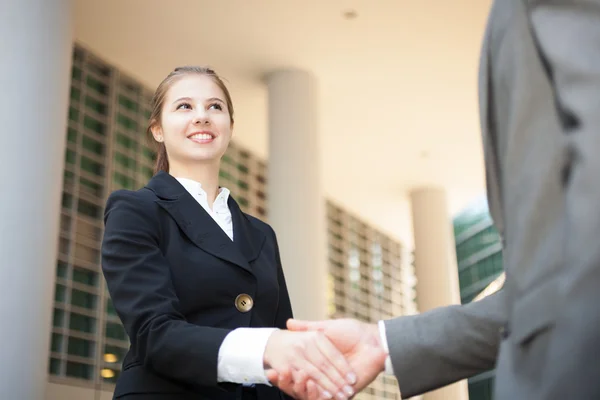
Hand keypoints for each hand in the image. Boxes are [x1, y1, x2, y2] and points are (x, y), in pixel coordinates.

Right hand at [270, 319, 386, 398]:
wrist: (375, 342)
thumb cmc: (353, 332)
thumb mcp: (326, 328)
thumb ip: (308, 328)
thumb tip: (289, 323)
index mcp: (320, 361)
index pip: (299, 370)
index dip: (285, 372)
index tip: (272, 369)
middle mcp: (326, 374)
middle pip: (303, 384)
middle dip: (289, 382)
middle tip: (276, 377)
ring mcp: (334, 384)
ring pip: (313, 393)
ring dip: (302, 388)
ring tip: (295, 378)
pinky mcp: (345, 391)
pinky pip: (328, 398)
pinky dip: (318, 395)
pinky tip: (310, 385)